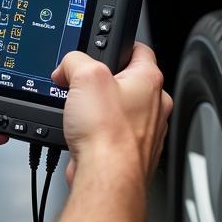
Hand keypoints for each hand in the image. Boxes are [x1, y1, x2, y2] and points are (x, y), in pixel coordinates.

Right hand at [54, 43, 171, 187]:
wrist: (106, 177)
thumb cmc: (108, 133)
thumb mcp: (85, 76)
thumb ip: (75, 60)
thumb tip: (67, 67)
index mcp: (149, 81)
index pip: (140, 50)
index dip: (120, 44)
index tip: (106, 46)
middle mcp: (154, 106)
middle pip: (125, 81)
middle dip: (101, 81)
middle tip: (82, 84)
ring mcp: (145, 132)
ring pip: (118, 110)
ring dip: (99, 109)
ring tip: (80, 113)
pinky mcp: (130, 152)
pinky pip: (111, 134)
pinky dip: (97, 132)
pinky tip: (83, 134)